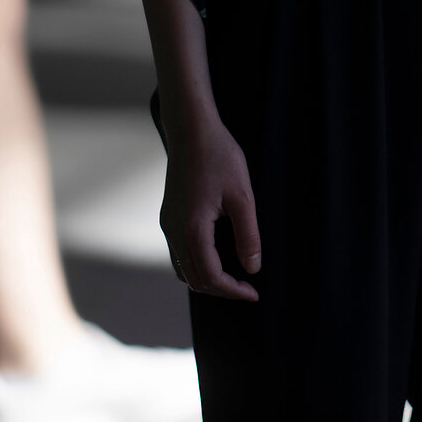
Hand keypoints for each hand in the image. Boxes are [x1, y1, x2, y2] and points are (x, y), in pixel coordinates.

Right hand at [161, 110, 261, 301]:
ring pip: (183, 269)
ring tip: (233, 277)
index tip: (253, 293)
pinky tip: (216, 256)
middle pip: (194, 279)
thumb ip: (248, 235)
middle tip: (246, 288)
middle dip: (220, 290)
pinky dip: (196, 264)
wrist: (190, 129)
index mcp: (192, 229)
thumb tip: (253, 268)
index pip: (211, 277)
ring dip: (207, 279)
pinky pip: (178, 253)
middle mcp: (174, 232)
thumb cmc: (218, 157)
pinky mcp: (168, 215)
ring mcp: (168, 224)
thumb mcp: (242, 196)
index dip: (232, 291)